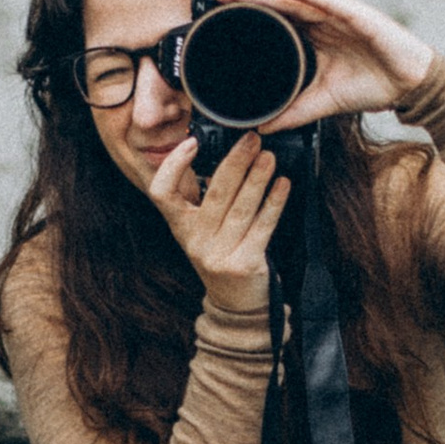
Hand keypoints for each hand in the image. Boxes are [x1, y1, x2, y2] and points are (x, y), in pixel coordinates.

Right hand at [148, 128, 291, 315]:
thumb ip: (208, 198)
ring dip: (258, 178)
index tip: (192, 143)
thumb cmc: (224, 256)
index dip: (173, 166)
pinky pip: (262, 227)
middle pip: (214, 193)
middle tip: (252, 139)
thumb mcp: (205, 230)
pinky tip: (283, 185)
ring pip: (241, 207)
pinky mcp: (243, 265)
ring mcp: (218, 255)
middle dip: (235, 161)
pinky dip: (274, 203)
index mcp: (181, 227)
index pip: (161, 193)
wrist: (236, 304)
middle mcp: (195, 242)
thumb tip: (231, 152)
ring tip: (269, 157)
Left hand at [210, 0, 436, 129]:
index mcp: (313, 34)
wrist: (408, 86)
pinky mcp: (356, 14)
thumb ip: (293, 112)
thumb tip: (262, 127)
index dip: (248, 14)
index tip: (218, 15)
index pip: (274, 18)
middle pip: (278, 2)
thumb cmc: (371, 85)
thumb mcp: (323, 101)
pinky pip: (325, 0)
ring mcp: (338, 14)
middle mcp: (321, 19)